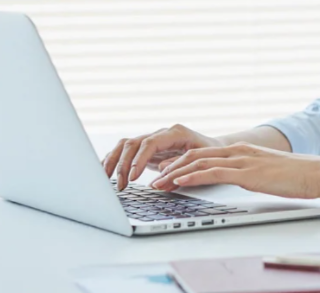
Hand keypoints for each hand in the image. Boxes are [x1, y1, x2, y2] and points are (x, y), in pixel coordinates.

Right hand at [101, 123, 224, 190]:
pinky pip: (124, 152)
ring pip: (124, 145)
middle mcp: (159, 134)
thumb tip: (161, 175)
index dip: (139, 160)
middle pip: (132, 143)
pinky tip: (106, 174)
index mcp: (174, 133)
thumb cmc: (210, 155)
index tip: (133, 177)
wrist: (213, 150)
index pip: (150, 143)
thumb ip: (181, 166)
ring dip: (113, 162)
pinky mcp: (145, 150)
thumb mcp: (200, 161)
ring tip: (106, 181)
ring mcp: (151, 140)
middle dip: (123, 164)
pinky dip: (114, 161)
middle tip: (121, 185)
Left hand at [150, 142, 319, 200]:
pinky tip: (179, 182)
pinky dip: (192, 177)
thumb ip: (249, 174)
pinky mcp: (246, 173)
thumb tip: (240, 182)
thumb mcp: (266, 173)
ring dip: (175, 174)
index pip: (202, 154)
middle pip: (194, 156)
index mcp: (241, 151)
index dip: (180, 163)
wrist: (316, 172)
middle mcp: (237, 151)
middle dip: (170, 168)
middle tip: (154, 179)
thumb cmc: (296, 176)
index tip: (165, 173)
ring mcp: (241, 160)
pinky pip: (213, 173)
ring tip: (158, 184)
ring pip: (198, 163)